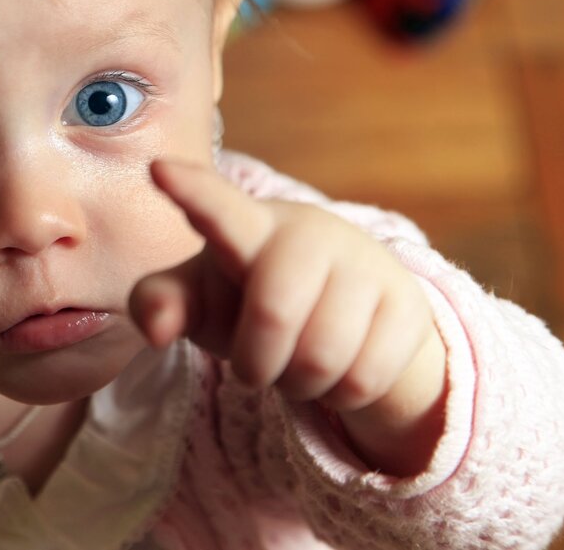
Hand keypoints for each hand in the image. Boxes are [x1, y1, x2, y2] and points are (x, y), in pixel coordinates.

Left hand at [129, 159, 447, 475]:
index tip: (158, 168)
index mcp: (248, 225)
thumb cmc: (248, 298)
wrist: (348, 317)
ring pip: (322, 358)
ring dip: (299, 383)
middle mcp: (311, 231)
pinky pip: (365, 379)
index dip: (191, 192)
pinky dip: (341, 394)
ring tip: (298, 363)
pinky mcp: (409, 304)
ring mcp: (366, 263)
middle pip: (272, 314)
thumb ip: (161, 304)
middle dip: (255, 363)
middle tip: (256, 365)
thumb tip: (155, 330)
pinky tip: (340, 368)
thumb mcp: (201, 301)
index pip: (216, 207)